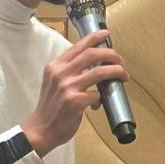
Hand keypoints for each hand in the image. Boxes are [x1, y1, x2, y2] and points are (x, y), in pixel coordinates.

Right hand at [22, 31, 129, 156]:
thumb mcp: (54, 82)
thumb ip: (69, 71)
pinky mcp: (75, 102)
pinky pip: (97, 94)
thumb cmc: (50, 107)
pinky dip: (102, 97)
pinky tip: (97, 103)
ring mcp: (68, 87)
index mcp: (55, 66)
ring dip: (116, 72)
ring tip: (123, 76)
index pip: (78, 46)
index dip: (94, 37)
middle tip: (121, 61)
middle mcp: (60, 73)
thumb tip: (94, 64)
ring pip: (100, 71)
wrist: (41, 130)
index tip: (106, 34)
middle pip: (92, 54)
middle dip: (111, 55)